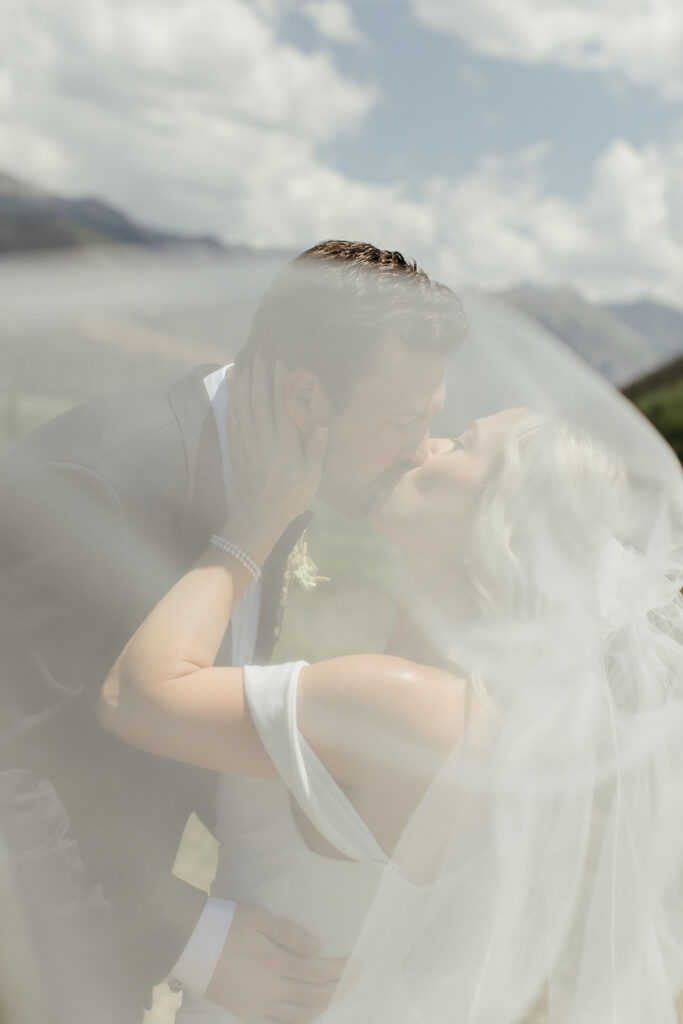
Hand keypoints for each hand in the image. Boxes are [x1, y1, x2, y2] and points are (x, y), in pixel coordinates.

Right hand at [205, 902, 345, 1023]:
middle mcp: (268, 990)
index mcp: (273, 963)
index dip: (340, 969)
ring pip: (300, 1015)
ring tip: (337, 993)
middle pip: (314, 996)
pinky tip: (308, 1014)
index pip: (317, 972)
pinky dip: (299, 1021)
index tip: (358, 961)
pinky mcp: (246, 1014)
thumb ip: (289, 933)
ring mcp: (257, 1006)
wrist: (190, 944)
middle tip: (356, 977)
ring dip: (323, 1006)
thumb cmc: (225, 924)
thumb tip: (318, 947)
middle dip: (339, 987)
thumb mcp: (258, 918)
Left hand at [227, 356, 327, 542]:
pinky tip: (232, 392)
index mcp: (284, 445)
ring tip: (243, 366)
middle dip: (258, 376)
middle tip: (259, 355)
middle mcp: (264, 440)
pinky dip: (231, 404)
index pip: (281, 406)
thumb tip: (323, 424)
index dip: (279, 383)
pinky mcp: (237, 451)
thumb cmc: (290, 499)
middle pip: (259, 401)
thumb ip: (316, 451)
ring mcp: (247, 444)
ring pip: (242, 408)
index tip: (279, 363)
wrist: (258, 518)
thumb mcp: (312, 479)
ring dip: (242, 385)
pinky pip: (232, 422)